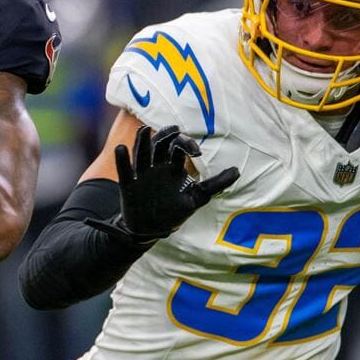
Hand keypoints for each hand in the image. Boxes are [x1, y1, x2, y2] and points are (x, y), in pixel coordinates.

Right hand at [91, 124, 238, 243]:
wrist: (151, 230)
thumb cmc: (173, 212)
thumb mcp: (196, 198)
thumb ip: (215, 185)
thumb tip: (237, 171)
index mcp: (172, 168)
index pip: (178, 148)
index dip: (186, 145)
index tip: (196, 152)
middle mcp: (157, 167)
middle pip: (159, 145)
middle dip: (166, 136)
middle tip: (174, 131)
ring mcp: (142, 175)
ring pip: (141, 153)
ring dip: (141, 141)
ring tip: (144, 129)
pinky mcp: (128, 185)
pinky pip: (124, 170)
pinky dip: (122, 160)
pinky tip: (122, 148)